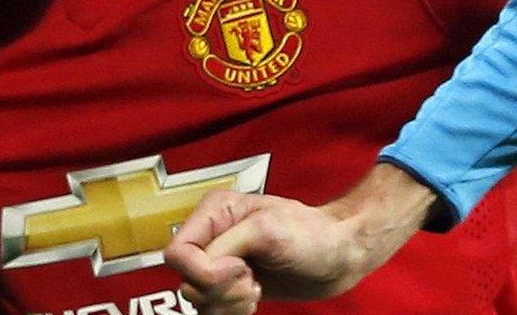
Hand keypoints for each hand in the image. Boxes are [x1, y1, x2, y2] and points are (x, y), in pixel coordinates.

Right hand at [166, 163, 434, 313]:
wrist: (339, 256)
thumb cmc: (313, 236)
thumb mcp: (269, 230)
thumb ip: (226, 246)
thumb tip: (200, 270)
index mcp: (214, 212)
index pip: (177, 252)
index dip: (204, 271)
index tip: (241, 269)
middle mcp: (211, 236)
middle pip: (185, 281)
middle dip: (220, 290)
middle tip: (252, 282)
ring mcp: (219, 262)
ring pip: (196, 299)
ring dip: (228, 304)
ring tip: (255, 290)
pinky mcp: (228, 285)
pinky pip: (209, 310)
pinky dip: (230, 312)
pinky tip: (252, 300)